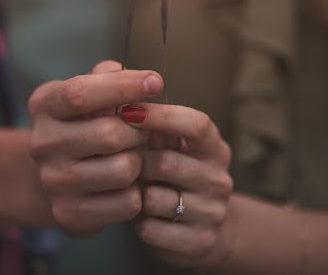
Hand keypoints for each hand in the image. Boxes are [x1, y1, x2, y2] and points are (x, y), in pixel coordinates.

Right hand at [28, 62, 163, 236]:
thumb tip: (128, 73)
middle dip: (139, 129)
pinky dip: (137, 190)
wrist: (55, 173)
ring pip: (124, 169)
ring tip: (134, 154)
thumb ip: (105, 77)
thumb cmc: (82, 121)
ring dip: (139, 160)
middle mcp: (41, 143)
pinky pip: (127, 202)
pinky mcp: (70, 214)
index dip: (123, 86)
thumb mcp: (87, 91)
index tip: (156, 81)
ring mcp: (53, 181)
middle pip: (111, 133)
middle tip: (143, 129)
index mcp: (44, 104)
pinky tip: (128, 182)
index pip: (82, 93)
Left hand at [120, 103, 232, 268]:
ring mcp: (212, 213)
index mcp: (214, 147)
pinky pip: (150, 228)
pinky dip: (138, 222)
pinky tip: (145, 216)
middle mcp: (219, 179)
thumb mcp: (173, 145)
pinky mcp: (198, 243)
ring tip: (140, 191)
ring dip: (137, 194)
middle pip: (165, 162)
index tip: (129, 110)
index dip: (160, 115)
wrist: (204, 228)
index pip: (195, 124)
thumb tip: (123, 99)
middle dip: (138, 163)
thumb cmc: (176, 172)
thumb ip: (155, 125)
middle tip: (129, 164)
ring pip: (153, 198)